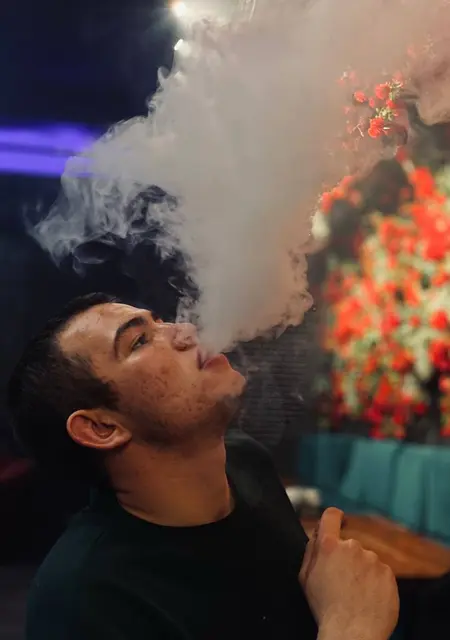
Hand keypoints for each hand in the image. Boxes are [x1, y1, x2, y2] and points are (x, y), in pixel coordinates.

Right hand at [299, 508, 398, 639]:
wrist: (353, 633)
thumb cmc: (325, 608)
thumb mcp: (306, 578)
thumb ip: (310, 551)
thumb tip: (316, 534)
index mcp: (329, 546)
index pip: (331, 516)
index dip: (334, 518)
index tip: (337, 522)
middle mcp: (352, 547)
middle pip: (349, 546)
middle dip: (346, 559)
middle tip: (342, 583)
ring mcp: (373, 560)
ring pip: (366, 561)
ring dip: (362, 572)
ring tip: (356, 596)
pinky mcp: (388, 573)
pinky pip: (380, 574)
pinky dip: (375, 584)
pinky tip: (369, 599)